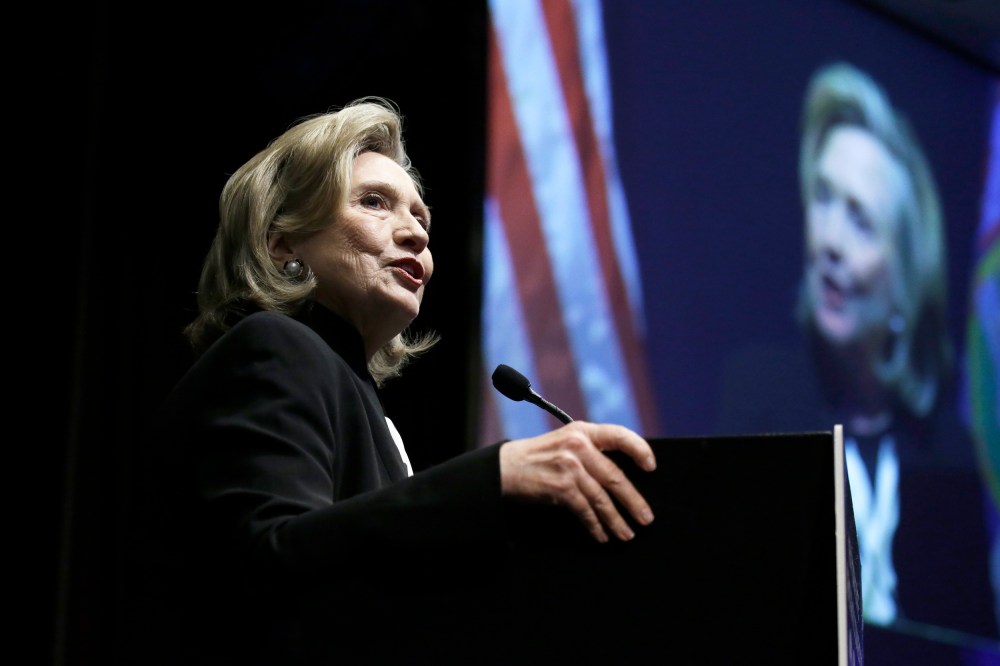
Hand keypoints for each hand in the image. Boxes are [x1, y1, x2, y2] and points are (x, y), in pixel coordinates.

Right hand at [498, 421, 655, 542]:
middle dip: (633, 500)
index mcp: (583, 431)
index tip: (651, 467)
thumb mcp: (564, 441)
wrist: (505, 467)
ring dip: (616, 520)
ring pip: (602, 498)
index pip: (619, 435)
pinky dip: (595, 526)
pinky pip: (586, 511)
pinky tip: (601, 535)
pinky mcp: (562, 487)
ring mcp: (570, 466)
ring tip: (626, 533)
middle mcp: (578, 445)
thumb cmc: (537, 457)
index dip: (640, 450)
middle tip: (646, 518)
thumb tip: (620, 474)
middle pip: (615, 476)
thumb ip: (589, 449)